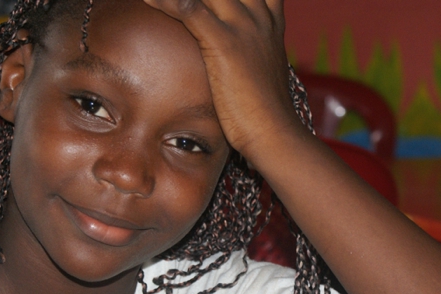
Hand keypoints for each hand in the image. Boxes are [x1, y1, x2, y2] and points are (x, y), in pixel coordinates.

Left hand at [142, 0, 304, 160]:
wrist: (275, 133)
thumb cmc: (264, 111)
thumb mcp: (261, 71)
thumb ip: (249, 52)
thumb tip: (232, 59)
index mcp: (269, 21)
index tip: (202, 1)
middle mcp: (259, 16)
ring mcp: (244, 26)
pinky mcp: (225, 43)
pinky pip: (189, 9)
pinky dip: (166, 2)